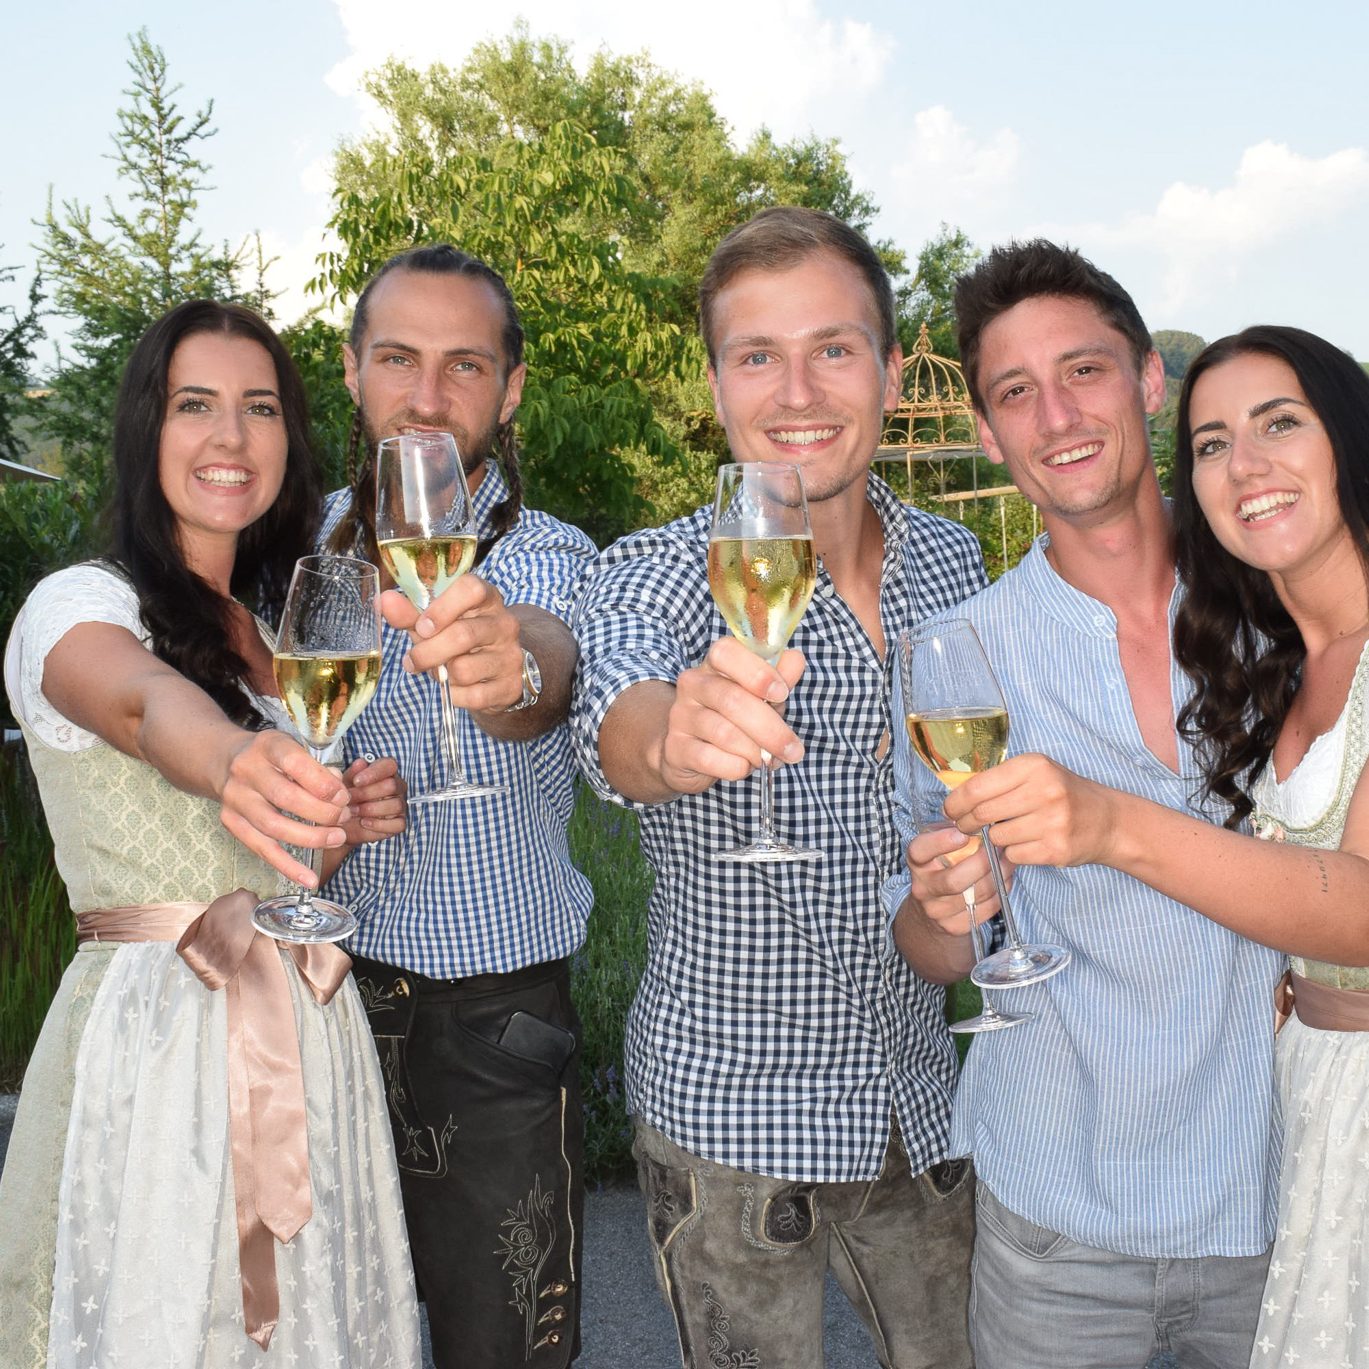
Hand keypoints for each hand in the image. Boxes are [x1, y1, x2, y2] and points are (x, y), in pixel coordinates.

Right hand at [217, 731, 350, 886]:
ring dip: (311, 838)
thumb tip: (339, 794)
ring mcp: (235, 798)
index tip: (343, 796)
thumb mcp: (294, 747)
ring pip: (274, 826)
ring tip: (336, 838)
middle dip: (322, 812)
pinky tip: (309, 879)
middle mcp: (247, 771)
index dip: (322, 783)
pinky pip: (262, 849)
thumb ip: (318, 769)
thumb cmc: (272, 756)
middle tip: (344, 817)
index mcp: (268, 746)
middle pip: (286, 798)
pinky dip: (288, 867)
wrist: (225, 759)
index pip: (295, 763)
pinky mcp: (231, 822)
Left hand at [338, 755, 406, 846]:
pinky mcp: (400, 823)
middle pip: (392, 785)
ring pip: (396, 805)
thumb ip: (352, 773)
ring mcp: (400, 805)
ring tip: (353, 811)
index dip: (374, 773)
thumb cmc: (347, 798)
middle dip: (367, 793)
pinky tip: (364, 822)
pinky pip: (398, 824)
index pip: (389, 765)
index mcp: (385, 772)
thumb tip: (360, 764)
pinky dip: (380, 824)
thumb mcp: (344, 784)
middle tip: (349, 799)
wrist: (342, 822)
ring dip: (372, 809)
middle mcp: (397, 787)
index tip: (356, 781)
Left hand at [382, 576, 523, 712]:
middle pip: (462, 635)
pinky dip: (454, 696)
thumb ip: (411, 613)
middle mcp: (504, 624)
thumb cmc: (461, 637)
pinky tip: (454, 688)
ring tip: (438, 672)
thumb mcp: (437, 622)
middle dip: (427, 652)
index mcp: (487, 598)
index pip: (471, 589)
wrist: (498, 670)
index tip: (421, 626)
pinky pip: (473, 695)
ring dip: (440, 675)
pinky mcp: (510, 686)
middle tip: (412, 660)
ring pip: (463, 669)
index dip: (441, 608)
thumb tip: (384, 601)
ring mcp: (510, 656)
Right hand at [659, 636, 806, 794]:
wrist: (690, 752)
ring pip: (724, 733)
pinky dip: (736, 767)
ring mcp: (681, 715)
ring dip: (754, 751)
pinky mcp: (676, 747)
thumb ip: (779, 678)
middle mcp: (693, 684)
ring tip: (765, 759)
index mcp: (715, 664)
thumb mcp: (761, 696)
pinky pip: (709, 758)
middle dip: (770, 729)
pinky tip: (743, 766)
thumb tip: (795, 659)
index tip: (782, 693)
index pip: (726, 652)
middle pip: (732, 700)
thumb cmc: (733, 718)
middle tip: (792, 750)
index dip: (757, 672)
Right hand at [905, 822, 997, 936]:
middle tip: (999, 848)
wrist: (930, 910)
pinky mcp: (955, 926)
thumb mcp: (938, 846)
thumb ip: (953, 832)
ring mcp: (938, 911)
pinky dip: (999, 893)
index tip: (962, 833)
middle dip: (982, 864)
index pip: (920, 851)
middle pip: (954, 880)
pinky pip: (984, 909)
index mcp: (917, 863)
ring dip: (998, 877)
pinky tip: (1004, 879)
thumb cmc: (941, 867)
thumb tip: (984, 819)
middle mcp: (923, 888)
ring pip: (975, 896)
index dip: (940, 842)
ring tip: (1009, 861)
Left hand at [941, 753, 1117, 867]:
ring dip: (995, 838)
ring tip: (1010, 831)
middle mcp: (1045, 791)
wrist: (1107, 821)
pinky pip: (1013, 855)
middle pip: (982, 813)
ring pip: (997, 837)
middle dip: (967, 823)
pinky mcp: (1056, 850)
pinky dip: (1014, 853)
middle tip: (966, 826)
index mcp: (1034, 766)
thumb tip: (955, 798)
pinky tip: (1028, 843)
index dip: (956, 803)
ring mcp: (1053, 822)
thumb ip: (999, 781)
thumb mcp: (1035, 774)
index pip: (977, 787)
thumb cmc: (1062, 794)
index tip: (950, 810)